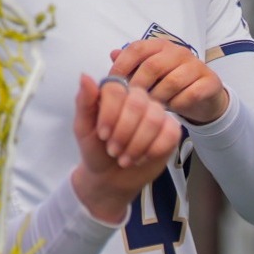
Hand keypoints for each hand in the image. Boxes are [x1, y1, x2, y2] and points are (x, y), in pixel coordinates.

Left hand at [69, 72, 183, 221]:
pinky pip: (170, 133)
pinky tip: (141, 158)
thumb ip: (84, 102)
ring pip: (154, 119)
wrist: (110, 177)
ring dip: (137, 144)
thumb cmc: (96, 150)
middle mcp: (138, 99)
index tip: (103, 135)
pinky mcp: (171, 130)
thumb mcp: (83, 129)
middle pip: (137, 103)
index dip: (110, 113)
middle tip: (113, 150)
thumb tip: (85, 76)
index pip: (116, 89)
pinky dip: (153, 150)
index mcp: (115, 94)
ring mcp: (156, 113)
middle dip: (123, 132)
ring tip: (125, 158)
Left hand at [107, 39, 229, 124]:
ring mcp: (197, 66)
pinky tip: (172, 108)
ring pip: (171, 82)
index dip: (122, 65)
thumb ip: (131, 65)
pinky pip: (190, 95)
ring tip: (153, 106)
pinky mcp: (210, 82)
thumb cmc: (170, 83)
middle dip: (139, 86)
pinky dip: (177, 104)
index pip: (137, 48)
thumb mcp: (149, 74)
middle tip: (133, 101)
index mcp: (161, 46)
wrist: (203, 95)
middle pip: (153, 66)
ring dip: (158, 98)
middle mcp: (180, 52)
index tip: (113, 83)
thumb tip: (113, 54)